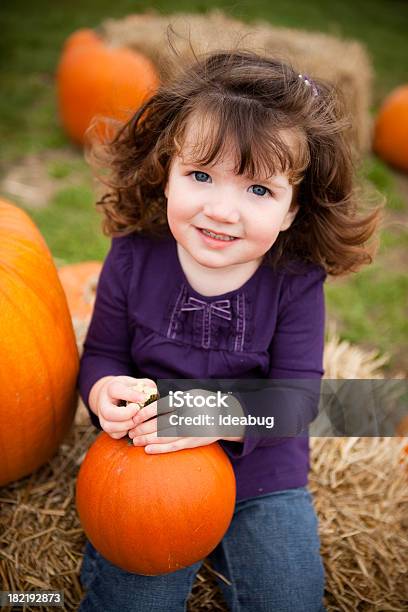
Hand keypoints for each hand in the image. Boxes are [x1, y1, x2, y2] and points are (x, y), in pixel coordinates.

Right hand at [96, 376, 157, 438]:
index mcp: (111, 388)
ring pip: (110, 426)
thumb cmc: (128, 388)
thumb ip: (146, 386)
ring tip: (137, 420)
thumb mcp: (137, 383)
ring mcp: (102, 417)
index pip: (116, 391)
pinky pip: (114, 434)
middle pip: (109, 413)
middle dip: (126, 414)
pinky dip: (125, 432)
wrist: (112, 396)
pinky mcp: (106, 427)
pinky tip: (133, 426)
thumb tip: (153, 394)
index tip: (143, 398)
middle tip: (137, 410)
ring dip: (127, 425)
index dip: (131, 395)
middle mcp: (103, 403)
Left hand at [127, 388, 244, 452]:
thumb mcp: (191, 394)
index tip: (134, 417)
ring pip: (165, 436)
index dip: (145, 413)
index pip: (161, 406)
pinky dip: (160, 449)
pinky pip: (174, 446)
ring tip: (135, 440)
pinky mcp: (194, 441)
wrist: (225, 417)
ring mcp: (191, 429)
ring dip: (147, 439)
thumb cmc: (203, 403)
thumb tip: (148, 403)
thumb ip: (173, 399)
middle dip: (142, 428)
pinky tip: (148, 450)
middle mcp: (189, 414)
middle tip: (130, 431)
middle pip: (160, 422)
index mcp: (186, 400)